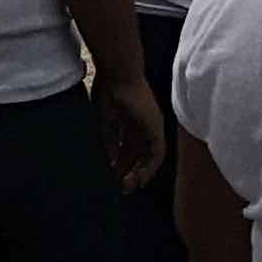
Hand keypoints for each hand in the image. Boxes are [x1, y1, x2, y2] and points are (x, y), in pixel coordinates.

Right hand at [100, 73, 167, 190]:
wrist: (118, 74)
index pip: (129, 147)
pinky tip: (140, 178)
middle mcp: (143, 125)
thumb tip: (112, 161)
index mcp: (130, 120)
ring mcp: (152, 126)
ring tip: (129, 186)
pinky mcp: (157, 128)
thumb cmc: (107, 90)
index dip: (122, 162)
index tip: (114, 175)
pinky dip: (149, 167)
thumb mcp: (105, 120)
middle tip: (122, 187)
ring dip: (140, 172)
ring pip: (149, 156)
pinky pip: (157, 154)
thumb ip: (110, 141)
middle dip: (130, 170)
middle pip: (139, 154)